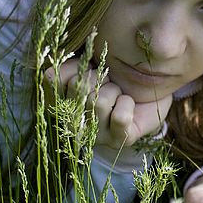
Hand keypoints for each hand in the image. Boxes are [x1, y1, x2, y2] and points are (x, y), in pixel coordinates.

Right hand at [44, 58, 171, 151]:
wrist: (149, 92)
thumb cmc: (116, 75)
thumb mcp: (90, 63)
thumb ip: (72, 63)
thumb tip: (76, 62)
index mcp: (60, 102)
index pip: (53, 77)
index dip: (76, 66)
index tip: (90, 69)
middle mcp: (72, 123)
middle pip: (78, 87)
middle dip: (99, 76)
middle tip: (108, 83)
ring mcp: (95, 135)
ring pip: (98, 102)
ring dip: (114, 90)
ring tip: (118, 95)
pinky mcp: (118, 140)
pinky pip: (120, 116)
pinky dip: (127, 103)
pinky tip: (128, 105)